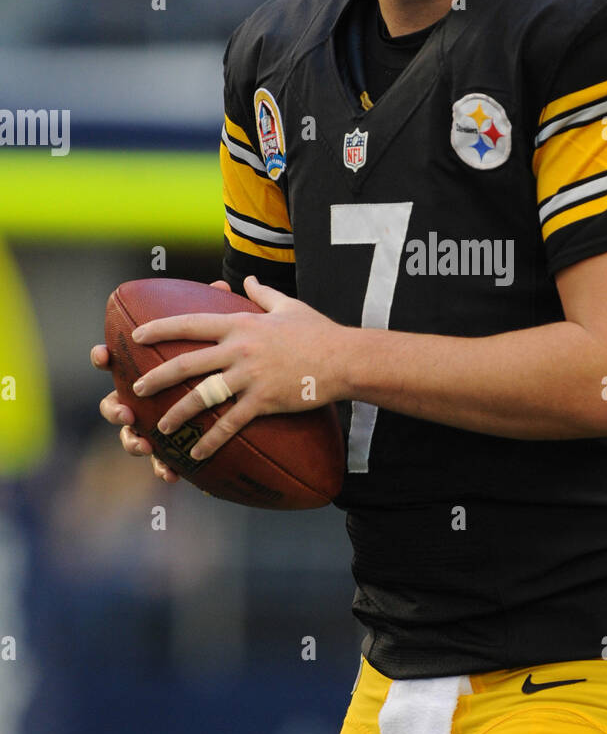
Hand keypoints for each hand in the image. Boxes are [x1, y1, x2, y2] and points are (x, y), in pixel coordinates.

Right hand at [91, 279, 233, 482]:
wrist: (240, 398)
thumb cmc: (222, 360)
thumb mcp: (224, 336)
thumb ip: (218, 313)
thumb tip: (224, 286)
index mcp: (148, 368)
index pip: (119, 359)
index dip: (104, 356)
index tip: (103, 354)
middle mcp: (143, 397)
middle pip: (114, 402)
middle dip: (112, 407)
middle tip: (123, 410)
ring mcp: (152, 423)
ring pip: (131, 435)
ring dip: (131, 441)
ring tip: (142, 444)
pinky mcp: (170, 447)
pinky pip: (161, 461)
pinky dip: (162, 467)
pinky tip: (170, 474)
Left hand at [126, 276, 349, 463]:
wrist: (344, 359)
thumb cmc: (318, 332)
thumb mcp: (288, 306)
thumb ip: (262, 293)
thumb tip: (246, 280)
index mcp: (241, 324)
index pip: (191, 324)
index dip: (159, 328)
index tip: (136, 335)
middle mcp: (239, 349)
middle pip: (186, 363)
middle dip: (156, 377)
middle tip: (135, 390)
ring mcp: (250, 376)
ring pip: (203, 396)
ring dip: (178, 413)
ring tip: (161, 427)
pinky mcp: (263, 401)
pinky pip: (230, 423)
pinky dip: (211, 440)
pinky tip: (197, 453)